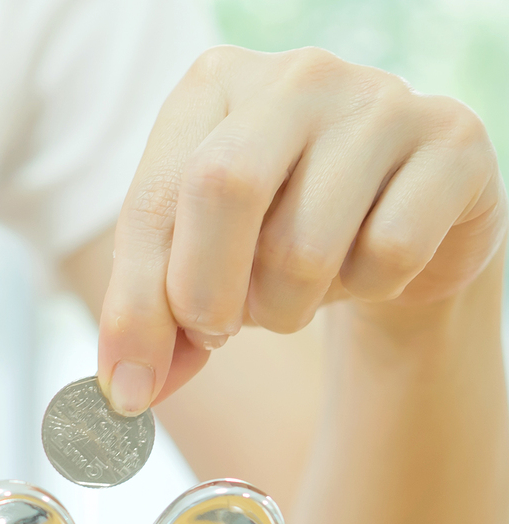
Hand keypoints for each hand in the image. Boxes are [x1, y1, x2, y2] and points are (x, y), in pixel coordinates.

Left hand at [98, 46, 507, 414]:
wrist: (399, 232)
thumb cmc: (278, 239)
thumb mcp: (198, 268)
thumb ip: (154, 318)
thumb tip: (127, 389)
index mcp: (212, 87)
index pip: (154, 199)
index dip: (136, 305)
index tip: (131, 387)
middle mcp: (295, 77)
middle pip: (223, 187)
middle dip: (207, 295)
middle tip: (217, 333)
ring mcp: (380, 99)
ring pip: (304, 242)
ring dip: (286, 307)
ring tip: (296, 292)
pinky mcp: (453, 140)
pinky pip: (388, 252)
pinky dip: (368, 289)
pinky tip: (370, 265)